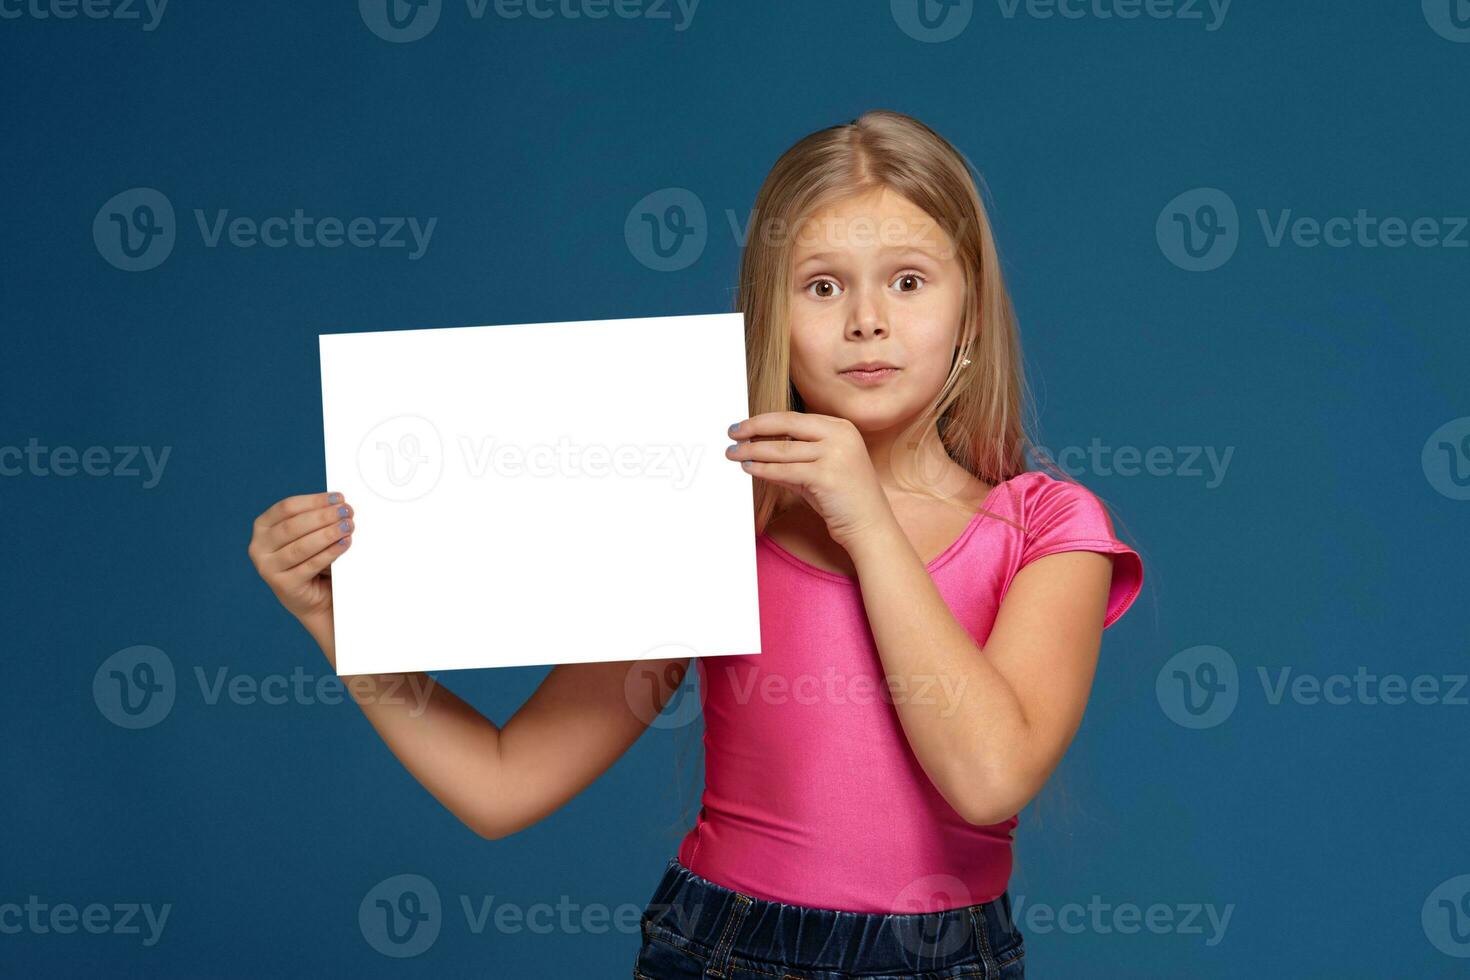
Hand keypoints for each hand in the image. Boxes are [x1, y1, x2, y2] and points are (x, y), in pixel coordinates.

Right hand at [247, 491, 353, 628]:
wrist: (315, 598)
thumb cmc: (313, 560)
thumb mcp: (309, 535)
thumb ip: (316, 519)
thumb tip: (339, 504)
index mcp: (263, 527)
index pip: (287, 507)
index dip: (315, 501)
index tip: (338, 498)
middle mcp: (259, 547)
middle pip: (293, 525)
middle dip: (324, 516)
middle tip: (347, 511)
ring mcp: (267, 568)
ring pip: (301, 546)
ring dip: (328, 533)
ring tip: (348, 526)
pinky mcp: (282, 585)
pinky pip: (310, 565)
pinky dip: (330, 552)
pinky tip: (344, 543)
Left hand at [726, 412, 892, 549]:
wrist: (870, 526)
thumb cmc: (843, 499)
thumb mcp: (819, 470)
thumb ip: (793, 457)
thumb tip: (757, 450)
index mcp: (841, 428)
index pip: (794, 418)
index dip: (765, 420)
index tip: (745, 425)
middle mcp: (841, 436)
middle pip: (786, 425)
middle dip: (754, 428)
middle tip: (732, 434)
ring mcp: (835, 455)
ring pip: (782, 449)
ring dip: (753, 451)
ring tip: (733, 453)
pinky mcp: (826, 476)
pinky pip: (785, 470)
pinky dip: (763, 469)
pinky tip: (748, 468)